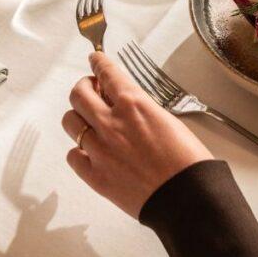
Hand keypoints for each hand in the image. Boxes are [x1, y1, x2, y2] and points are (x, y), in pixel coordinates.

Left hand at [62, 52, 211, 217]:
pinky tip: (91, 151)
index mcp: (132, 103)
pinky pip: (73, 156)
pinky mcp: (95, 176)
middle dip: (84, 86)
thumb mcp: (166, 118)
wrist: (187, 198)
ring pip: (70, 121)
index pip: (106, 72)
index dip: (98, 62)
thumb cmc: (187, 159)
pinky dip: (80, 151)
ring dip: (79, 116)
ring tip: (90, 119)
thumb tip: (127, 106)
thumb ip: (140, 108)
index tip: (95, 58)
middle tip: (92, 89)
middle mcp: (111, 122)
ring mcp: (99, 150)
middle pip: (79, 93)